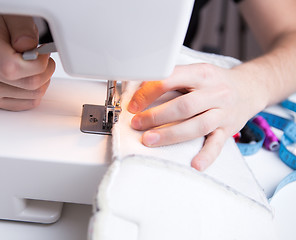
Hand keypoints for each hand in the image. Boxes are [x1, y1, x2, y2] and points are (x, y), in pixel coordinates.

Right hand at [0, 15, 55, 110]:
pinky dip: (37, 92)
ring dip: (44, 81)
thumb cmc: (8, 30)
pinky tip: (31, 78)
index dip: (38, 63)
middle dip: (46, 71)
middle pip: (29, 84)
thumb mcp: (17, 19)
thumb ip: (23, 30)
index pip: (14, 67)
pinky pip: (30, 103)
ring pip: (33, 95)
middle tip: (44, 59)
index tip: (42, 53)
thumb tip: (27, 46)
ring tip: (37, 68)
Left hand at [127, 63, 266, 170]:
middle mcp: (215, 92)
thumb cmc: (214, 82)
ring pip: (197, 126)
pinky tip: (195, 164)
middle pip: (184, 106)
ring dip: (170, 134)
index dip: (148, 93)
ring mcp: (223, 113)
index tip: (134, 105)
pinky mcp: (228, 130)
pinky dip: (206, 155)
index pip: (171, 80)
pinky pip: (217, 144)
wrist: (249, 88)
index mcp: (202, 74)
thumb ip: (173, 79)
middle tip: (136, 124)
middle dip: (156, 116)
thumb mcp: (195, 72)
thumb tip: (139, 90)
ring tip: (149, 140)